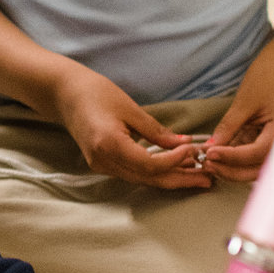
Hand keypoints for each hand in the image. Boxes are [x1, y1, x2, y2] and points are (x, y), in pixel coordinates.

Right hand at [51, 67, 209, 189]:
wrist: (65, 94)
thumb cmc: (95, 93)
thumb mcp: (130, 108)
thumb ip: (157, 131)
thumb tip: (185, 144)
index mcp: (109, 145)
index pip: (150, 165)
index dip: (175, 161)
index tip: (194, 151)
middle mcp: (104, 161)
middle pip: (149, 179)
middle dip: (180, 179)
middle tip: (208, 179)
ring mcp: (101, 166)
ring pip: (143, 180)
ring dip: (171, 178)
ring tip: (197, 176)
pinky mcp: (103, 164)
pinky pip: (134, 174)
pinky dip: (156, 173)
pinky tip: (174, 169)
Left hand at [202, 40, 273, 182]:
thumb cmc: (271, 74)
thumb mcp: (246, 100)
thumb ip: (230, 126)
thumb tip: (212, 147)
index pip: (256, 154)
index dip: (231, 157)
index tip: (210, 154)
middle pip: (258, 168)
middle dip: (231, 170)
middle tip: (207, 164)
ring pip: (256, 164)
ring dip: (233, 166)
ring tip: (210, 160)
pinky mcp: (271, 137)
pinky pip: (255, 152)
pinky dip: (238, 155)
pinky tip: (220, 152)